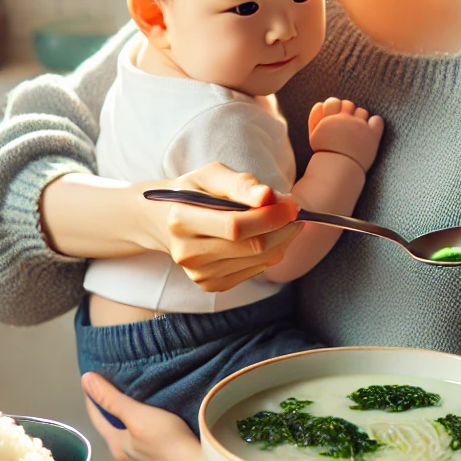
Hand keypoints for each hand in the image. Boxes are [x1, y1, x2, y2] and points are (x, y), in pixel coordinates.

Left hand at [81, 372, 213, 460]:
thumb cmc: (166, 440)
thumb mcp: (138, 415)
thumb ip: (113, 399)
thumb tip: (86, 380)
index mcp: (115, 445)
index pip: (96, 416)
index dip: (92, 397)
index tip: (92, 379)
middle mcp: (124, 454)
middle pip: (110, 425)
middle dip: (109, 406)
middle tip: (112, 384)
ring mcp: (140, 458)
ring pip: (125, 431)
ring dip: (124, 415)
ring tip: (130, 396)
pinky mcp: (156, 458)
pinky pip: (140, 436)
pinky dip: (138, 423)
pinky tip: (149, 417)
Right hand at [139, 162, 302, 291]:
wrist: (166, 220)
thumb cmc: (195, 192)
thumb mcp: (212, 175)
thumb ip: (240, 183)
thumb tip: (268, 196)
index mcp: (181, 220)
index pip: (236, 226)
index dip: (271, 216)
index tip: (293, 204)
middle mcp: (187, 253)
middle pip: (252, 246)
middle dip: (283, 227)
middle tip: (294, 210)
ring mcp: (199, 274)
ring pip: (260, 260)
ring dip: (281, 239)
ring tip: (282, 220)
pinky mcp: (211, 285)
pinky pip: (255, 271)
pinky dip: (270, 252)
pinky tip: (266, 236)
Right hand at [308, 98, 384, 172]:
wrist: (338, 171)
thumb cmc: (325, 154)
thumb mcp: (314, 136)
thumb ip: (315, 118)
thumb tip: (320, 104)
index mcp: (328, 119)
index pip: (333, 101)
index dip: (335, 107)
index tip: (336, 117)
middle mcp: (344, 120)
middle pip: (348, 104)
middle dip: (347, 112)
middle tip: (347, 126)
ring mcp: (359, 126)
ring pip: (362, 111)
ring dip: (360, 118)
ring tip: (356, 131)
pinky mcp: (371, 135)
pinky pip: (377, 120)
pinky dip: (375, 123)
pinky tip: (369, 131)